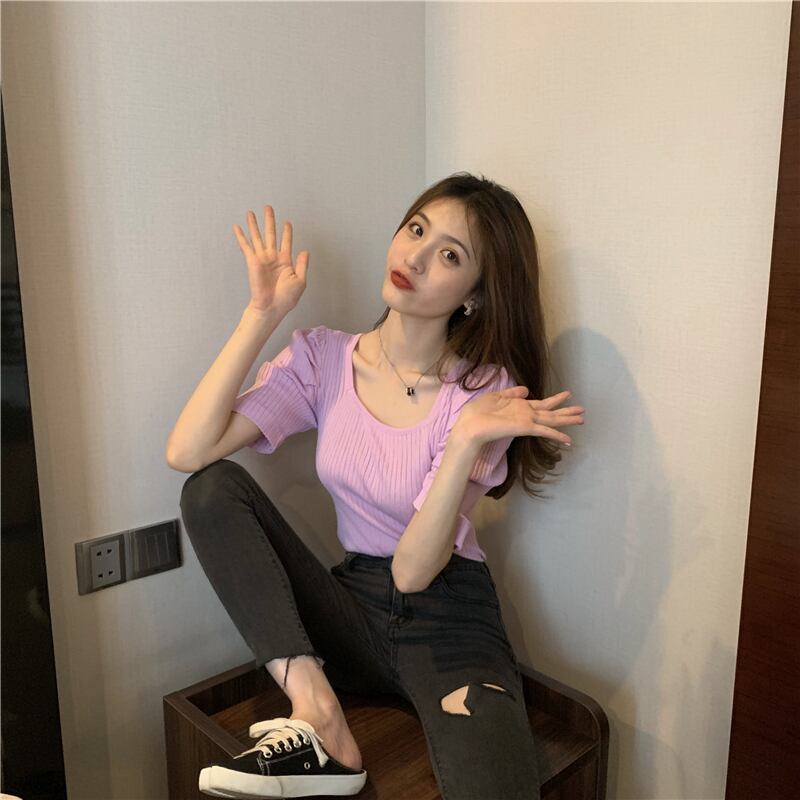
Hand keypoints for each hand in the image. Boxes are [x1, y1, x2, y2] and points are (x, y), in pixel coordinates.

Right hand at [233, 205, 309, 314]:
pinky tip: (237, 227)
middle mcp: (273, 258)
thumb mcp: (300, 280)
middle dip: (270, 221)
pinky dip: (241, 236)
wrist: (273, 307)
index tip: (287, 222)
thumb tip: (305, 250)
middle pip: (270, 234)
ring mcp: (262, 259)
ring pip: (257, 237)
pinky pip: (246, 246)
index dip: (287, 232)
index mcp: (285, 261)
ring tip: (251, 212)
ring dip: (254, 224)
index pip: (286, 242)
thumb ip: (302, 264)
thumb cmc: (287, 298)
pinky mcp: (252, 261)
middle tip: (268, 207)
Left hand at [453, 387, 584, 447]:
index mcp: (519, 407)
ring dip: (567, 419)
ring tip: (582, 419)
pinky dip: (556, 434)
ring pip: (551, 420)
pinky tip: (568, 439)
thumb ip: (512, 393)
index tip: (567, 394)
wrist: (469, 426)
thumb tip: (526, 389)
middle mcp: (525, 415)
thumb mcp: (496, 397)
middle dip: (567, 412)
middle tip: (583, 411)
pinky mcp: (524, 428)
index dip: (555, 399)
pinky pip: (544, 430)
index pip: (541, 403)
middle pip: (551, 412)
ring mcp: (526, 422)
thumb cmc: (477, 413)